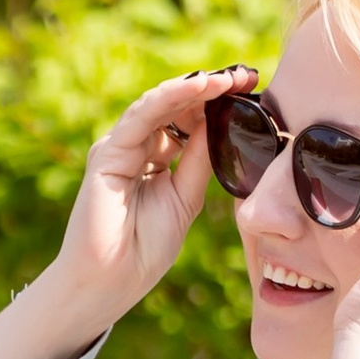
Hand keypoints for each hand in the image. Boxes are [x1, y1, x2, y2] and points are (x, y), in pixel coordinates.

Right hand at [44, 65, 257, 329]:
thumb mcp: (186, 198)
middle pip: (177, 107)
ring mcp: (120, 148)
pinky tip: (200, 86)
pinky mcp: (107, 152)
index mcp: (157, 159)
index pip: (189, 121)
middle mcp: (137, 147)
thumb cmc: (144, 250)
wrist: (110, 282)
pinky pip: (142, 115)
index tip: (252, 90)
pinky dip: (171, 96)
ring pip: (161, 104)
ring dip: (196, 87)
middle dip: (213, 89)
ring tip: (229, 77)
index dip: (218, 104)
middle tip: (247, 75)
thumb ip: (199, 160)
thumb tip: (222, 122)